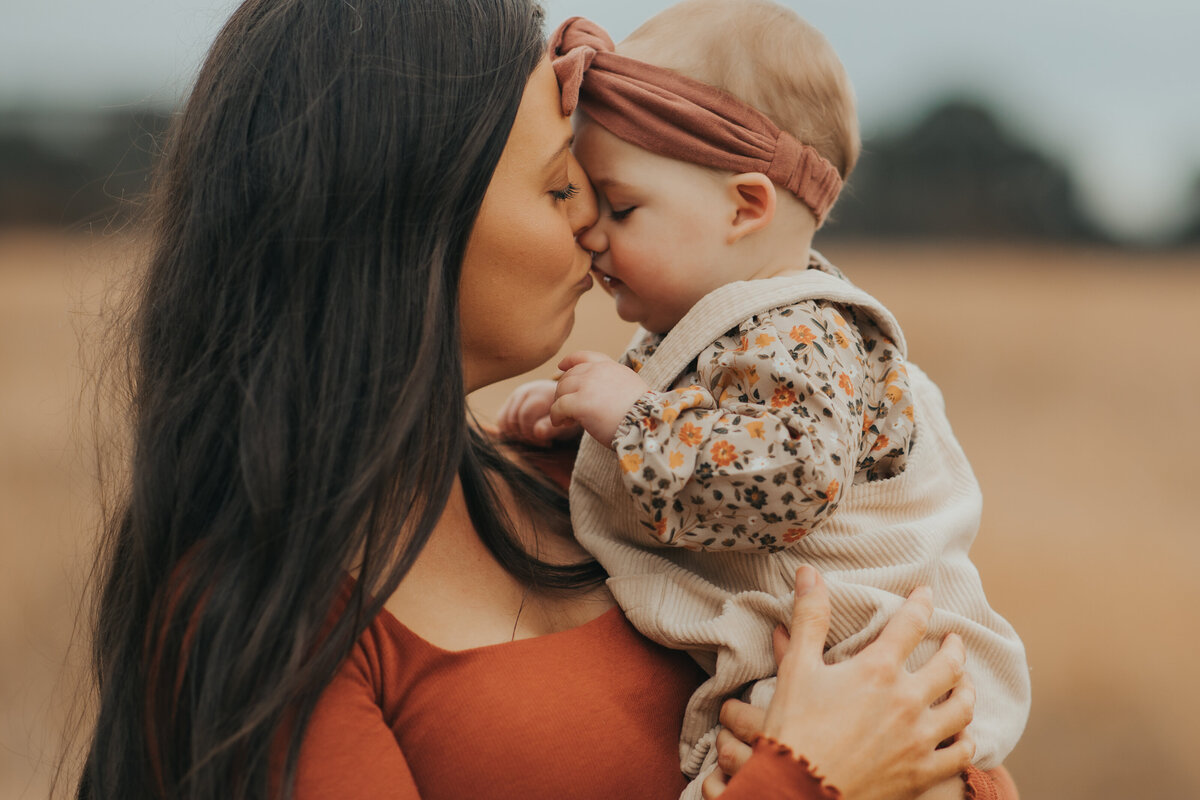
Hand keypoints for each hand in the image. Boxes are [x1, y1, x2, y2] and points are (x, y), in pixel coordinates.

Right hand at [497, 379, 581, 445]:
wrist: (566, 406)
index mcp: (541, 393)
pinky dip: (509, 432)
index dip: (531, 434)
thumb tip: (537, 432)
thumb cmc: (566, 418)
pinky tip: (525, 435)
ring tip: (533, 439)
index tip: (547, 443)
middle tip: (540, 443)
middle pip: (513, 419)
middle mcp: (526, 390)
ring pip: (504, 420)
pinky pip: (501, 419)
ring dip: (516, 435)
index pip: (525, 416)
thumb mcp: (565, 425)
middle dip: (525, 436)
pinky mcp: (511, 401)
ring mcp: (517, 394)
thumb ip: (551, 428)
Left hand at [551, 351, 648, 447]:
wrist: (647, 425)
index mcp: (611, 367)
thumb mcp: (629, 389)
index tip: (561, 367)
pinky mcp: (580, 402)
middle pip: (569, 376)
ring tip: (566, 420)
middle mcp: (597, 371)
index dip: (570, 361)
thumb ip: (612, 385)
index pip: (585, 357)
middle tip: (567, 410)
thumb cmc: (642, 415)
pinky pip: (558, 406)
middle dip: (564, 392)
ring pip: (561, 390)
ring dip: (559, 404)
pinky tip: (561, 424)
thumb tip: (597, 396)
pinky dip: (556, 416)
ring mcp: (588, 385)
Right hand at [702, 566, 974, 799]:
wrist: (798, 791)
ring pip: (963, 707)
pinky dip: (966, 739)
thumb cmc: (794, 728)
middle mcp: (908, 700)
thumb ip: (809, 617)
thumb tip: (809, 573)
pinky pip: (962, 753)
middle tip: (953, 639)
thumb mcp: (797, 667)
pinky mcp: (923, 773)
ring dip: (966, 689)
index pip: (911, 623)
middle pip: (949, 664)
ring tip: (963, 682)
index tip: (926, 593)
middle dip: (954, 646)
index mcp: (878, 670)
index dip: (921, 603)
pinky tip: (962, 734)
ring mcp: (920, 739)